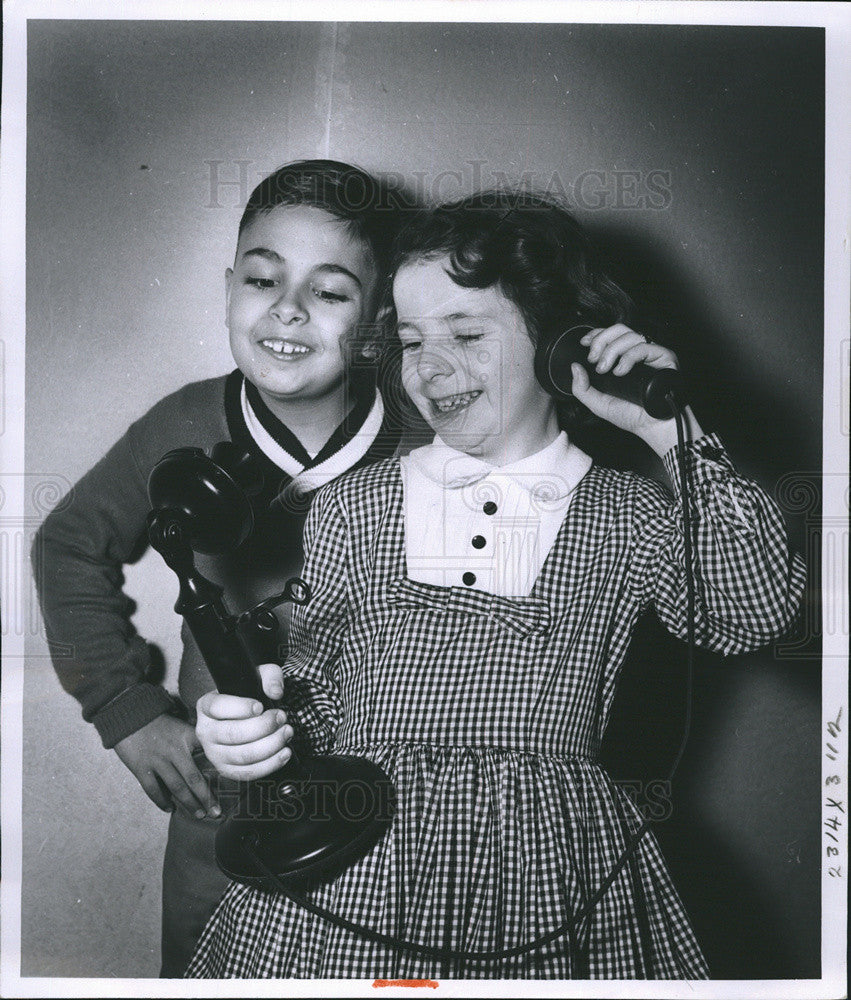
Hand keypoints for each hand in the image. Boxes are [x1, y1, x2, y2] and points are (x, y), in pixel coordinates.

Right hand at [114, 713, 220, 818]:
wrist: (129, 715)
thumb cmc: (158, 720)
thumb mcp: (182, 724)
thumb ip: (195, 739)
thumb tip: (211, 755)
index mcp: (187, 736)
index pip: (209, 754)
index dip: (220, 769)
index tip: (231, 783)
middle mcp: (174, 750)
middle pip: (194, 778)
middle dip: (206, 797)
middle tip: (216, 812)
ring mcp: (157, 760)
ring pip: (177, 788)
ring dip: (189, 803)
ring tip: (199, 814)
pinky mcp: (141, 768)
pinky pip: (153, 790)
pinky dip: (162, 801)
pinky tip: (170, 808)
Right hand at [195, 663, 293, 780]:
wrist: (249, 715)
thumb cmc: (251, 695)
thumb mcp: (261, 675)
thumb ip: (270, 677)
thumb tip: (275, 692)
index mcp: (206, 706)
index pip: (217, 707)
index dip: (240, 708)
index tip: (260, 706)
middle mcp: (205, 731)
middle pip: (232, 734)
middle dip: (263, 726)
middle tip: (282, 716)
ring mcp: (214, 753)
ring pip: (242, 756)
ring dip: (271, 745)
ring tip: (287, 732)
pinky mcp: (226, 770)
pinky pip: (248, 773)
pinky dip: (270, 765)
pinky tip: (285, 752)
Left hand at [571, 324, 702, 454]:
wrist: (652, 427)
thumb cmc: (631, 415)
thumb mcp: (598, 403)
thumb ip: (581, 388)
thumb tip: (574, 366)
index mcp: (624, 358)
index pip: (611, 335)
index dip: (597, 334)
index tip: (584, 343)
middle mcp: (638, 353)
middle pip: (619, 329)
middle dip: (601, 341)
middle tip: (593, 360)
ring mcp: (651, 354)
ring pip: (630, 336)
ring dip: (612, 351)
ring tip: (606, 371)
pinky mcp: (664, 357)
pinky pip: (644, 347)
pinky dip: (628, 357)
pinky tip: (621, 372)